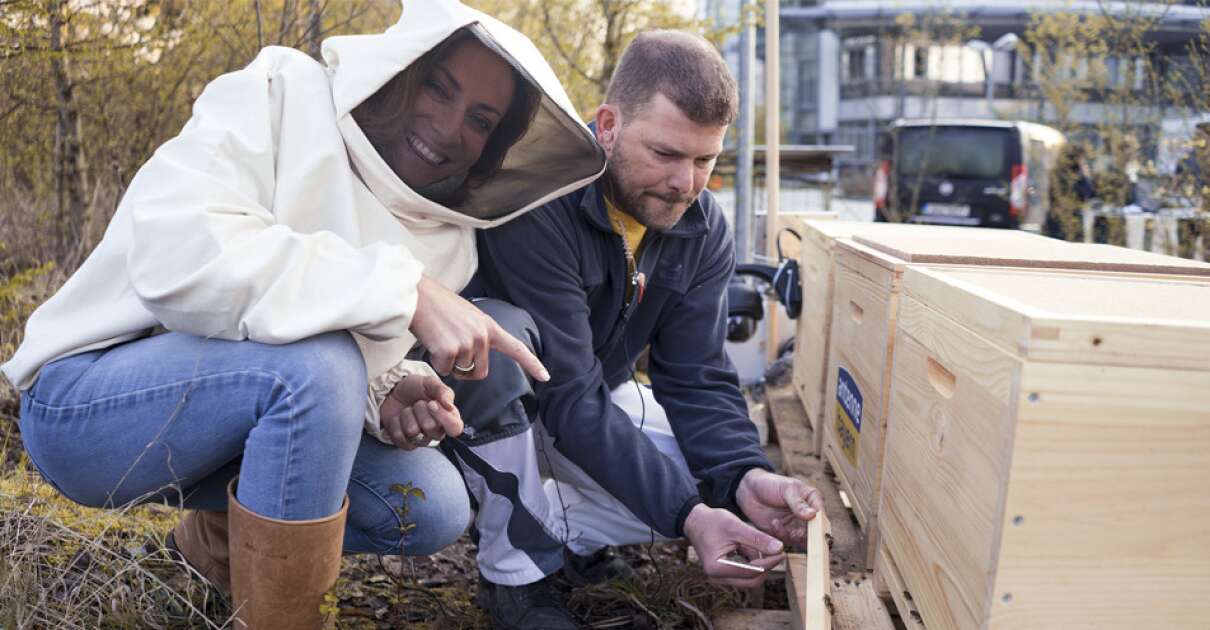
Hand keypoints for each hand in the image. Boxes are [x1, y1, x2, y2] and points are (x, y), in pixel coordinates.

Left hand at [378, 375, 462, 449]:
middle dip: (420, 410)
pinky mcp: (405, 443)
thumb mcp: (431, 383)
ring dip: (406, 415)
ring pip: (412, 432)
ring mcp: (421, 439)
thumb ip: (443, 391)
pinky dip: (395, 423)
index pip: (455, 428)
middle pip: (430, 427)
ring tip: (408, 409)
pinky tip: (399, 417)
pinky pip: (399, 437)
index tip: (431, 403)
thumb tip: (449, 405)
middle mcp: (437, 432)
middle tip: (418, 402)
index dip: (443, 417)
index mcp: (449, 418)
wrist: (394, 389)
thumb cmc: (417, 388)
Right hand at [409, 275, 549, 381]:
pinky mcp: (450, 350)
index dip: (531, 364)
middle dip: (465, 369)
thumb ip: (477, 335)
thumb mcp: (467, 316)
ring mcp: (467, 343)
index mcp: (488, 326)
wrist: (416, 295)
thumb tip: (474, 361)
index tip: (546, 376)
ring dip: (448, 363)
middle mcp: (482, 335)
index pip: (516, 348)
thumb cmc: (437, 306)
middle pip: (480, 371)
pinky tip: (431, 342)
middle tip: (450, 349)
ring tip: (439, 339)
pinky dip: (436, 361)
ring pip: (460, 372)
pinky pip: (444, 370)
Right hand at [683, 503, 785, 587]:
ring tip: (761, 544)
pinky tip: (752, 547)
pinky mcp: (723, 574)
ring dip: (759, 564)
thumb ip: (757, 538)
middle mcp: (717, 578)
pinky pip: (744, 574)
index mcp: (718, 568)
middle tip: (777, 552)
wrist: (696, 521)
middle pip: (752, 581)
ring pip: (749, 578)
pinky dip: (752, 562)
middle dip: (766, 567)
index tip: (782, 551)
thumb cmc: (712, 522)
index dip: (770, 563)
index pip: (751, 571)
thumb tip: (779, 548)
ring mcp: (720, 578)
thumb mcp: (736, 526)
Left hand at [735, 469, 823, 546]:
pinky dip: (781, 535)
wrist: (749, 489)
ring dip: (791, 536)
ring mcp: (795, 525)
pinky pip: (786, 541)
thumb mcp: (786, 489)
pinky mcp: (783, 533)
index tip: (815, 533)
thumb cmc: (770, 483)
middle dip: (806, 536)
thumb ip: (798, 503)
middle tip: (796, 533)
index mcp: (813, 501)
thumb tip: (813, 515)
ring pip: (802, 540)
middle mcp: (807, 515)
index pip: (822, 518)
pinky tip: (773, 523)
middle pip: (815, 534)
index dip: (821, 528)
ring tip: (777, 523)